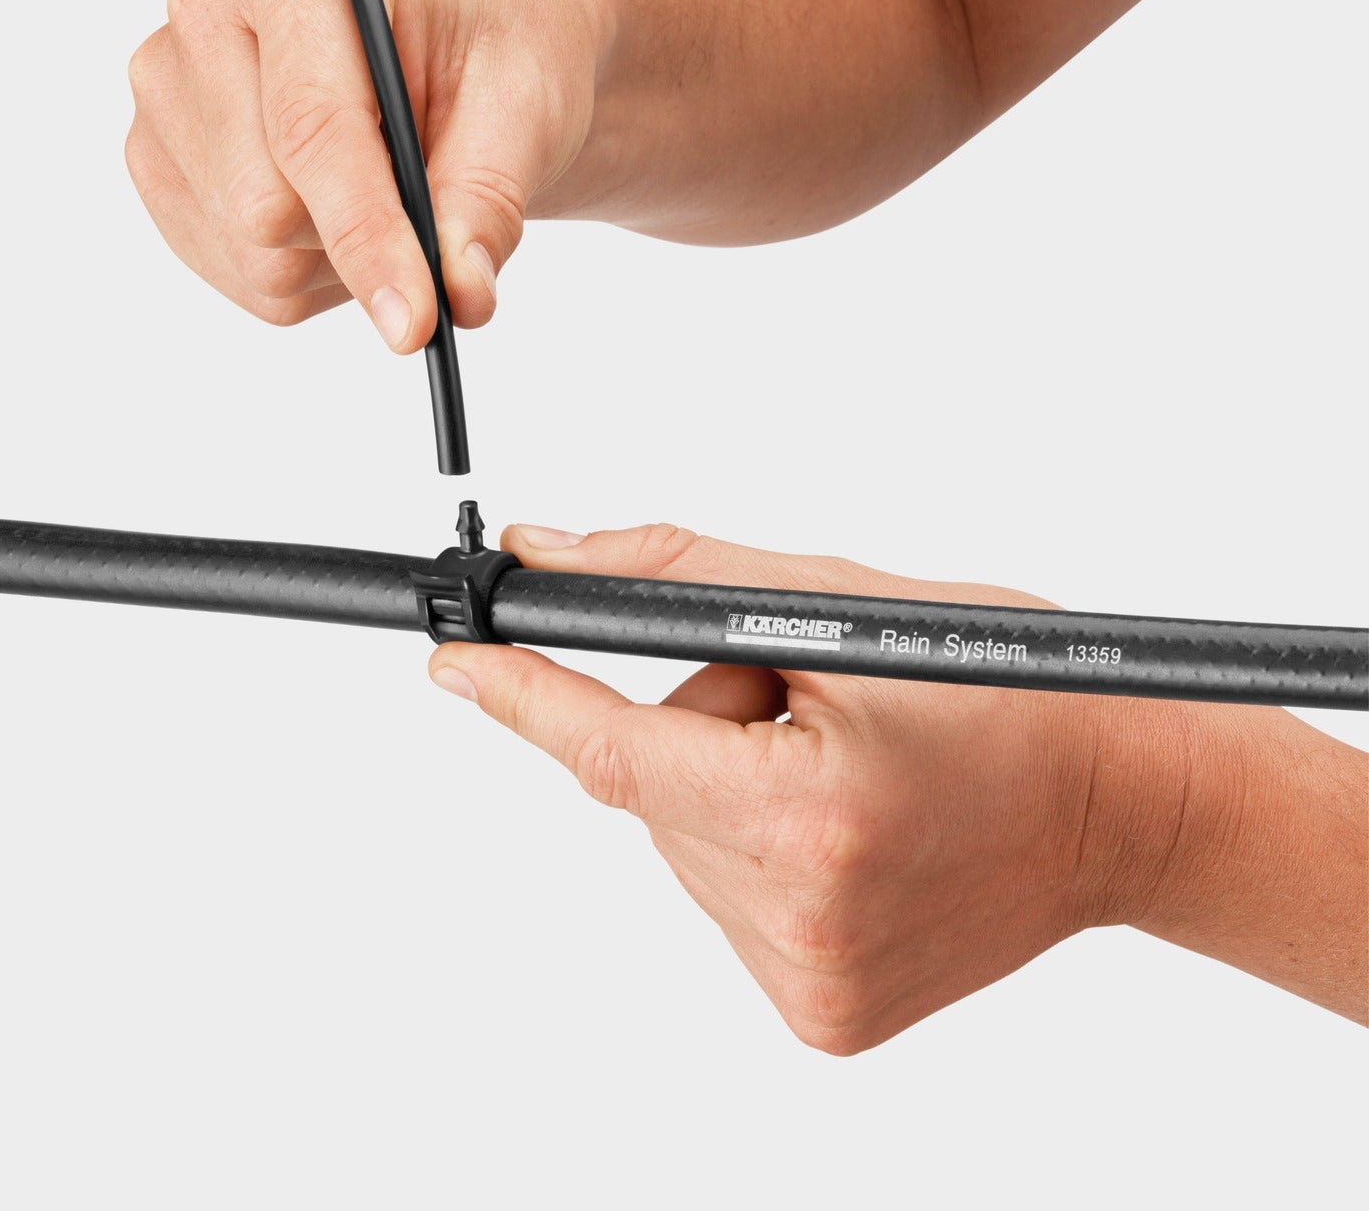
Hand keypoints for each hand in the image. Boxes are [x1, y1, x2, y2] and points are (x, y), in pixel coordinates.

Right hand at [126, 0, 606, 346]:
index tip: (414, 319)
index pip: (312, 129)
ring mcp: (170, 95)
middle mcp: (208, 15)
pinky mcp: (162, 165)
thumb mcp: (522, 110)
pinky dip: (307, 278)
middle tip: (428, 206)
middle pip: (264, 206)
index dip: (365, 236)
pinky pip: (237, 277)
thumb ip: (486, 201)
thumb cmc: (493, 55)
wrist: (468, 55)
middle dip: (359, 242)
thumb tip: (460, 293)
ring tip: (386, 197)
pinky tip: (340, 218)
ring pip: (249, 254)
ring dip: (337, 264)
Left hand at [429, 523, 1367, 1052]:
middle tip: (799, 703)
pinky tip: (847, 830)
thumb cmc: (1004, 689)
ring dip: (724, 789)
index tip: (451, 661)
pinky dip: (753, 850)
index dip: (522, 697)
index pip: (614, 749)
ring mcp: (807, 977)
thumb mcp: (842, 604)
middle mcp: (797, 911)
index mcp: (808, 809)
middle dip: (693, 725)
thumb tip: (551, 558)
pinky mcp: (821, 1016)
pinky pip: (726, 902)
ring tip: (845, 768)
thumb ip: (680, 576)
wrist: (1123, 803)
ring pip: (682, 847)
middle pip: (651, 791)